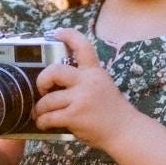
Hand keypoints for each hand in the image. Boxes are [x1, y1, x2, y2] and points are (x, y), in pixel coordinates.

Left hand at [33, 28, 136, 148]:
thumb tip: (58, 82)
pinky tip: (44, 123)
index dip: (68, 36)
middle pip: (54, 71)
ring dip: (40, 108)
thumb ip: (85, 80)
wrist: (125, 131)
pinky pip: (49, 117)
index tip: (56, 33)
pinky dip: (43, 121)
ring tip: (41, 114)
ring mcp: (81, 99)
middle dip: (42, 80)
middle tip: (42, 89)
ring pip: (48, 100)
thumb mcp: (103, 86)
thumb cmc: (113, 112)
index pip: (82, 46)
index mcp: (95, 72)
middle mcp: (87, 82)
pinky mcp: (75, 116)